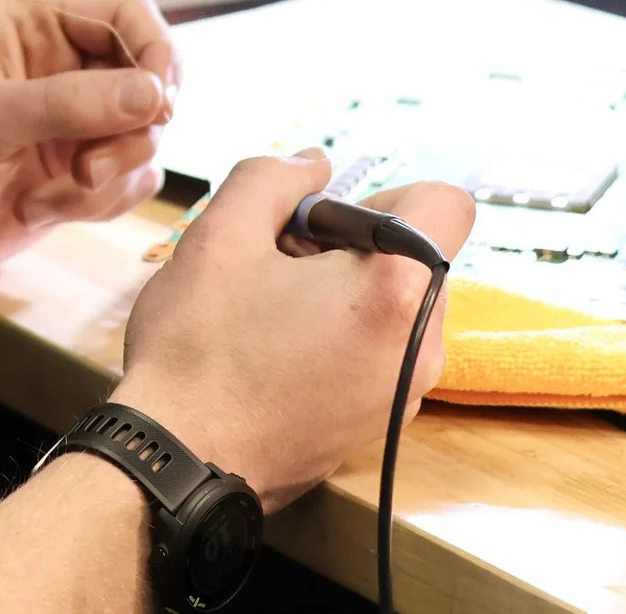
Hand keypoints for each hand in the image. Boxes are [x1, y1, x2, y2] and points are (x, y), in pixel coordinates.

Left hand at [0, 0, 179, 284]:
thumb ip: (67, 104)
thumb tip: (154, 95)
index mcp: (32, 18)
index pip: (129, 14)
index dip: (157, 54)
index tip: (159, 105)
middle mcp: (59, 60)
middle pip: (150, 79)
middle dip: (132, 131)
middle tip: (91, 168)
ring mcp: (70, 117)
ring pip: (145, 135)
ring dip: (112, 173)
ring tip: (55, 194)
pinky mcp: (75, 167)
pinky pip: (131, 178)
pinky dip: (101, 201)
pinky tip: (41, 208)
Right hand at [112, 149, 475, 509]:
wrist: (179, 462)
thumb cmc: (198, 353)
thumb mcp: (219, 235)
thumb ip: (272, 178)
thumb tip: (314, 164)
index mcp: (394, 292)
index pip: (447, 203)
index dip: (383, 194)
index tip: (325, 224)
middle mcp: (420, 347)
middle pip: (415, 256)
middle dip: (352, 247)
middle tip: (279, 267)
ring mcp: (405, 393)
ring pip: (396, 304)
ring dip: (344, 292)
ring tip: (272, 313)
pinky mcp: (381, 422)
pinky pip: (382, 351)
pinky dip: (342, 336)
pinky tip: (278, 351)